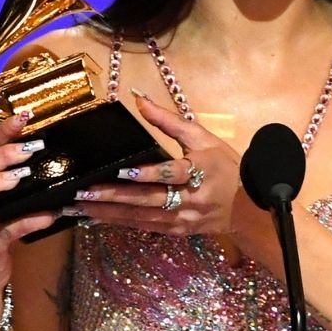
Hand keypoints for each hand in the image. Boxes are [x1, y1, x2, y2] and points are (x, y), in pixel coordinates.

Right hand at [0, 110, 58, 297]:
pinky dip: (26, 222)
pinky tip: (48, 215)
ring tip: (23, 176)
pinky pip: (3, 231)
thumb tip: (43, 137)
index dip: (1, 131)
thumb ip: (16, 169)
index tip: (23, 116)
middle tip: (30, 149)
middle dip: (1, 155)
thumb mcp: (7, 194)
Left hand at [71, 92, 242, 235]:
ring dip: (110, 213)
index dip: (148, 174)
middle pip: (148, 199)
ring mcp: (183, 220)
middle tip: (83, 193)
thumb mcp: (202, 138)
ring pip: (142, 217)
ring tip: (81, 208)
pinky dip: (120, 223)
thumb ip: (169, 121)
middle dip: (114, 196)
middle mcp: (190, 199)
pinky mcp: (177, 231)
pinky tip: (98, 219)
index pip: (172, 173)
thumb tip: (139, 99)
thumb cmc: (224, 166)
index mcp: (200, 171)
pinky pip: (145, 227)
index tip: (123, 170)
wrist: (249, 205)